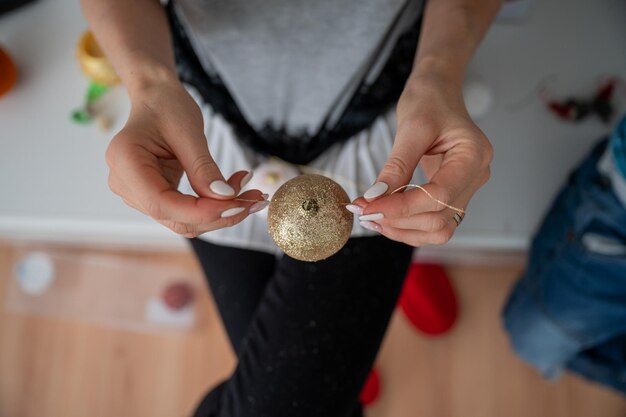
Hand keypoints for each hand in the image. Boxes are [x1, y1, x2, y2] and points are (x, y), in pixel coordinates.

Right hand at [105, 78, 265, 237]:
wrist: (157, 98)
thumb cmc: (167, 106)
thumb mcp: (188, 132)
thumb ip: (203, 167)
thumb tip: (226, 198)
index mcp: (126, 163)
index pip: (163, 204)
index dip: (202, 211)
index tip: (238, 204)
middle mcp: (125, 184)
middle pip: (176, 218)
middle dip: (219, 214)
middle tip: (256, 198)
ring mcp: (138, 194)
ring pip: (184, 220)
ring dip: (221, 213)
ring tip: (252, 194)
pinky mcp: (155, 196)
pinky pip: (186, 211)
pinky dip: (214, 206)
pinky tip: (237, 192)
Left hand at [351, 75, 492, 246]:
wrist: (438, 92)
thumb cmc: (430, 100)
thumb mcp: (411, 127)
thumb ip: (396, 165)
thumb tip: (375, 197)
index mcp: (473, 155)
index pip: (438, 196)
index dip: (402, 207)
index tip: (369, 207)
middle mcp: (476, 176)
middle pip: (439, 218)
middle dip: (399, 220)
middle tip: (363, 212)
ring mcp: (466, 188)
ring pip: (438, 229)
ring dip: (403, 229)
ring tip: (372, 217)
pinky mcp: (452, 194)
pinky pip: (433, 221)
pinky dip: (408, 225)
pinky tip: (385, 217)